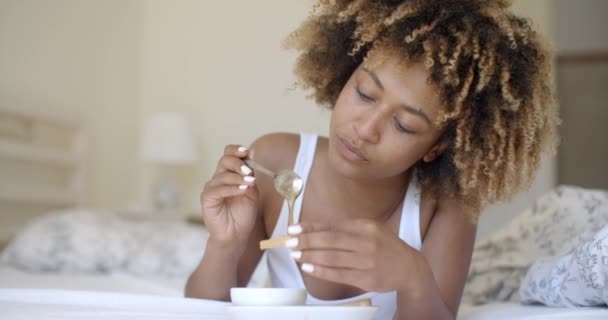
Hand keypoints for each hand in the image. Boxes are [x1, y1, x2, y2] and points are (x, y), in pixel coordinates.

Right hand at [200, 145, 258, 247]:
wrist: (236, 234)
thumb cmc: (243, 214)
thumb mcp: (252, 192)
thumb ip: (251, 175)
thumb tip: (252, 153)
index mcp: (229, 173)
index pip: (228, 154)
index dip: (236, 150)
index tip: (247, 152)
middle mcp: (219, 178)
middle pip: (225, 160)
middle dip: (238, 163)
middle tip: (249, 171)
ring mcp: (211, 187)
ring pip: (223, 175)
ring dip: (238, 178)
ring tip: (250, 183)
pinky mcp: (206, 198)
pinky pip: (217, 189)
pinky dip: (231, 188)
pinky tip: (242, 190)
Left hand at [286, 219, 418, 292]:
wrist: (409, 267)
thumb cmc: (383, 246)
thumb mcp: (368, 231)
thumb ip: (343, 229)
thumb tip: (311, 228)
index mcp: (366, 226)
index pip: (333, 226)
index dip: (311, 228)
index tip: (293, 229)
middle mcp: (367, 242)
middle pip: (331, 240)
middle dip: (307, 241)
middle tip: (289, 242)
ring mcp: (367, 261)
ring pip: (333, 258)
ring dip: (311, 256)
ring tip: (295, 255)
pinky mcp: (366, 278)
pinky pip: (339, 274)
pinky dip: (321, 271)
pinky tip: (308, 268)